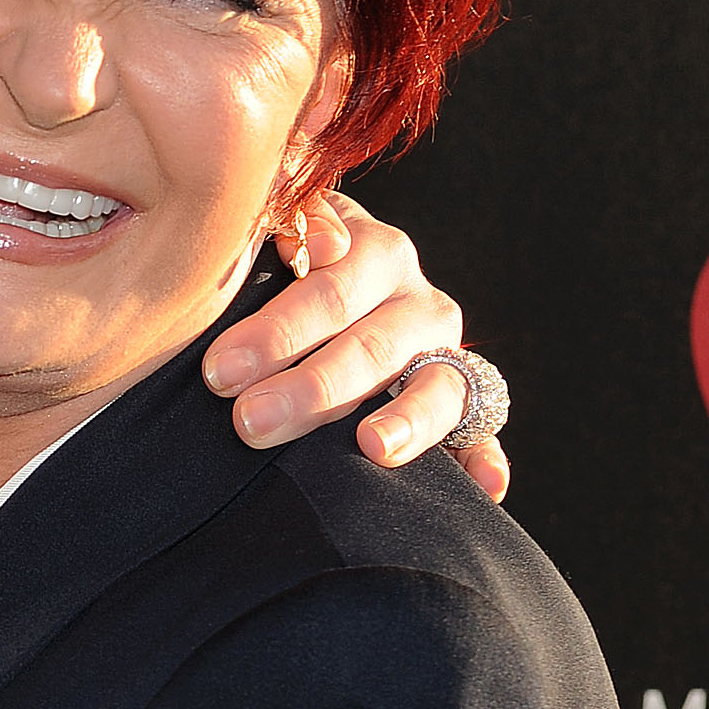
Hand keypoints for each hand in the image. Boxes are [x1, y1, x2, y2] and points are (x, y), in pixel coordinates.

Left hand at [202, 191, 509, 503]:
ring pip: (436, 387)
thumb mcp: (275, 229)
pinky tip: (488, 487)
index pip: (332, 290)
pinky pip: (481, 431)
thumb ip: (289, 221)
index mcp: (373, 252)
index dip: (278, 330)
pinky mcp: (464, 402)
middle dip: (310, 388)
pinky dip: (485, 458)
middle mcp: (416, 301)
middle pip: (371, 347)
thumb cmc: (272, 266)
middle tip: (249, 421)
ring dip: (404, 422)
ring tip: (373, 446)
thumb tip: (321, 245)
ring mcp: (443, 354)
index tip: (220, 371)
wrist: (310, 292)